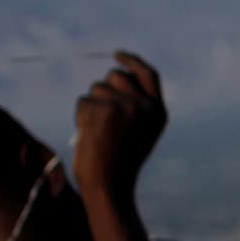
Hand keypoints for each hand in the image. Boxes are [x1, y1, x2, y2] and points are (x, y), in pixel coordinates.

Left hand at [74, 51, 167, 212]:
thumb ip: (135, 105)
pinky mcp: (104, 110)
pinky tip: (88, 135)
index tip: (117, 54)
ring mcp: (125, 106)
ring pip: (97, 88)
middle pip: (116, 76)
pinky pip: (83, 102)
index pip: (147, 74)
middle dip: (103, 89)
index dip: (131, 61)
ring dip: (91, 106)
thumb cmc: (119, 163)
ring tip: (97, 132)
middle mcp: (145, 106)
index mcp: (159, 112)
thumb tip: (115, 77)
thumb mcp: (138, 132)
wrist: (109, 185)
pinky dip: (80, 116)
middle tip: (99, 114)